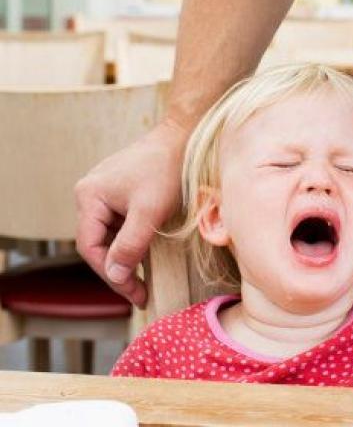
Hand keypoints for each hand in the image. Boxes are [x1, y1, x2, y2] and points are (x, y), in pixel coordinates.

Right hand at [74, 120, 188, 306]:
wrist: (184, 136)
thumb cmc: (167, 170)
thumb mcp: (149, 212)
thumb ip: (130, 244)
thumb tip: (115, 274)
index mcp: (89, 196)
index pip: (90, 247)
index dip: (110, 274)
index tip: (134, 293)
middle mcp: (90, 193)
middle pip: (98, 243)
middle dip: (118, 269)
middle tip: (140, 294)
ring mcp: (105, 191)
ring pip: (110, 235)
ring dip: (125, 257)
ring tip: (143, 281)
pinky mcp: (122, 191)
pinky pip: (121, 224)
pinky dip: (132, 242)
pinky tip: (146, 257)